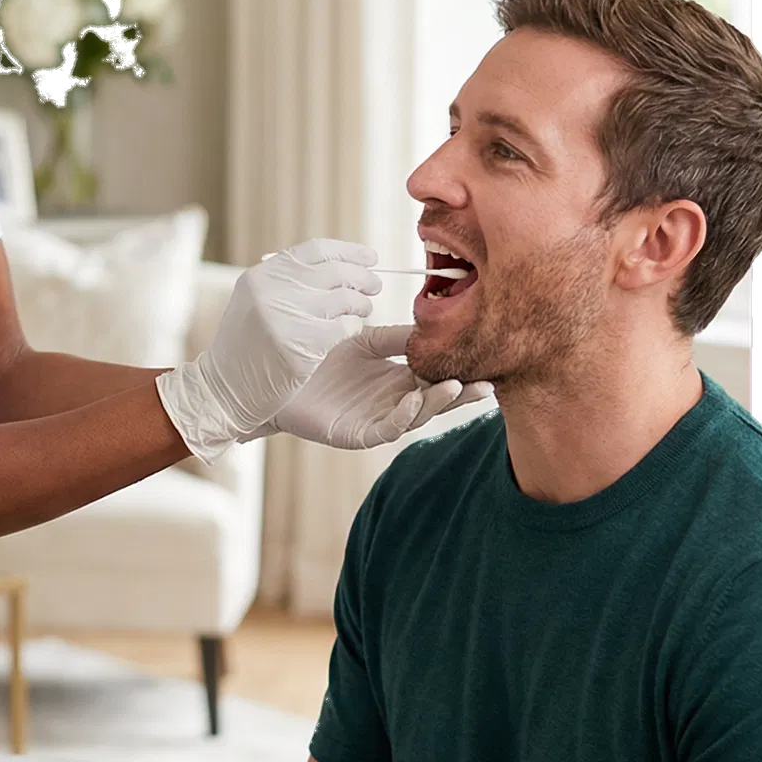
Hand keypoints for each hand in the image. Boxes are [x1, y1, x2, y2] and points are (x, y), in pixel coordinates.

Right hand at [156, 240, 381, 463]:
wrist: (223, 390)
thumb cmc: (245, 348)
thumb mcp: (255, 303)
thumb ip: (288, 283)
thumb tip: (341, 266)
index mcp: (262, 276)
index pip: (315, 251)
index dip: (348, 252)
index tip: (369, 258)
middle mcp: (272, 291)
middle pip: (335, 273)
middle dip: (363, 277)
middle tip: (374, 285)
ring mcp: (286, 318)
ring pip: (345, 299)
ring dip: (361, 304)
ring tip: (363, 310)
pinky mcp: (300, 347)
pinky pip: (345, 328)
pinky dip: (353, 327)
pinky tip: (350, 331)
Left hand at [241, 326, 491, 449]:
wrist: (273, 374)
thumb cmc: (316, 353)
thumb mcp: (364, 339)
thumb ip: (397, 337)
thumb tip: (433, 328)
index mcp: (397, 375)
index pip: (436, 372)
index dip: (459, 367)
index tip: (485, 357)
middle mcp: (393, 399)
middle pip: (436, 398)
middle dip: (463, 391)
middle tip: (488, 381)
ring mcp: (377, 418)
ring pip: (417, 415)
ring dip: (438, 402)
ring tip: (457, 387)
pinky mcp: (358, 434)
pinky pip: (387, 429)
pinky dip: (402, 417)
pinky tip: (412, 401)